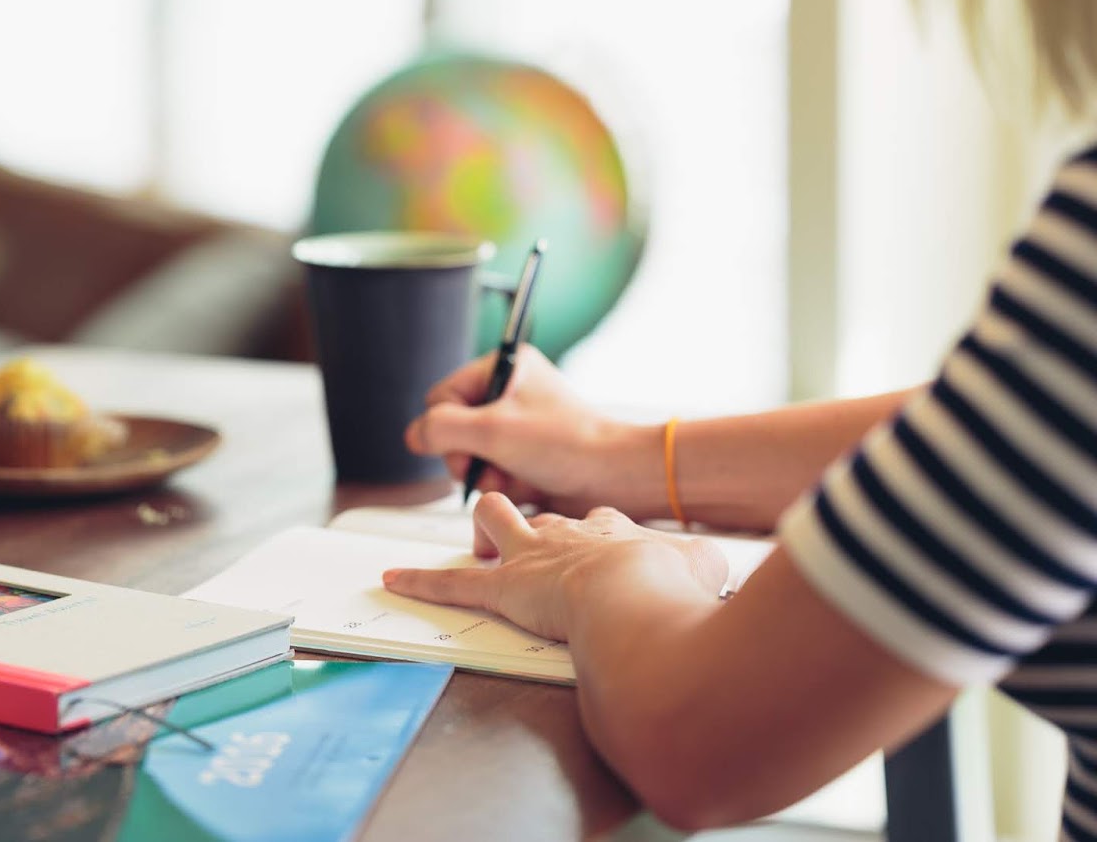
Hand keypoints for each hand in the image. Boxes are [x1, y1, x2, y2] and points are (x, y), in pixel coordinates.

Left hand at [382, 493, 727, 642]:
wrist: (638, 591)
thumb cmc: (673, 587)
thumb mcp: (704, 568)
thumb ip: (703, 567)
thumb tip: (713, 570)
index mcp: (612, 530)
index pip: (598, 521)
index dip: (599, 534)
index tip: (610, 548)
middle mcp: (567, 534)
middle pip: (542, 514)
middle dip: (536, 524)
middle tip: (542, 550)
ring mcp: (531, 558)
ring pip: (496, 522)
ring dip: (485, 534)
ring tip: (484, 550)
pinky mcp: (503, 589)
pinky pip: (452, 585)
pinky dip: (419, 582)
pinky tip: (392, 577)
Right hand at [404, 345, 663, 519]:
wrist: (613, 477)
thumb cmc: (567, 443)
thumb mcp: (492, 430)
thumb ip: (441, 428)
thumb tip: (413, 435)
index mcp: (504, 367)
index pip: (442, 396)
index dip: (447, 426)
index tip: (469, 443)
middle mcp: (509, 393)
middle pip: (452, 428)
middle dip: (466, 455)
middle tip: (487, 466)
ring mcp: (516, 426)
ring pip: (469, 454)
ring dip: (482, 473)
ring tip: (507, 479)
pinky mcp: (525, 455)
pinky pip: (490, 470)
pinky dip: (500, 483)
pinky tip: (520, 486)